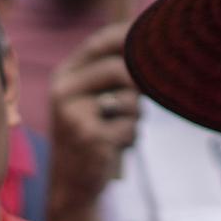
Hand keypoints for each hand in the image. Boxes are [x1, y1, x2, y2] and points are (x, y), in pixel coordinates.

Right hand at [44, 23, 138, 220]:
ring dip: (135, 117)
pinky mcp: (90, 137)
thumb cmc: (91, 135)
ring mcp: (75, 115)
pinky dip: (130, 138)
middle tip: (138, 102)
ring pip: (131, 100)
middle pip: (121, 69)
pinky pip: (131, 127)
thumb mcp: (90, 100)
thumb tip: (152, 44)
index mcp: (63, 77)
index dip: (129, 37)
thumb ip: (111, 73)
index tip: (156, 37)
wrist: (70, 184)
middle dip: (141, 84)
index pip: (99, 43)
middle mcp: (64, 91)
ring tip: (116, 130)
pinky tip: (113, 147)